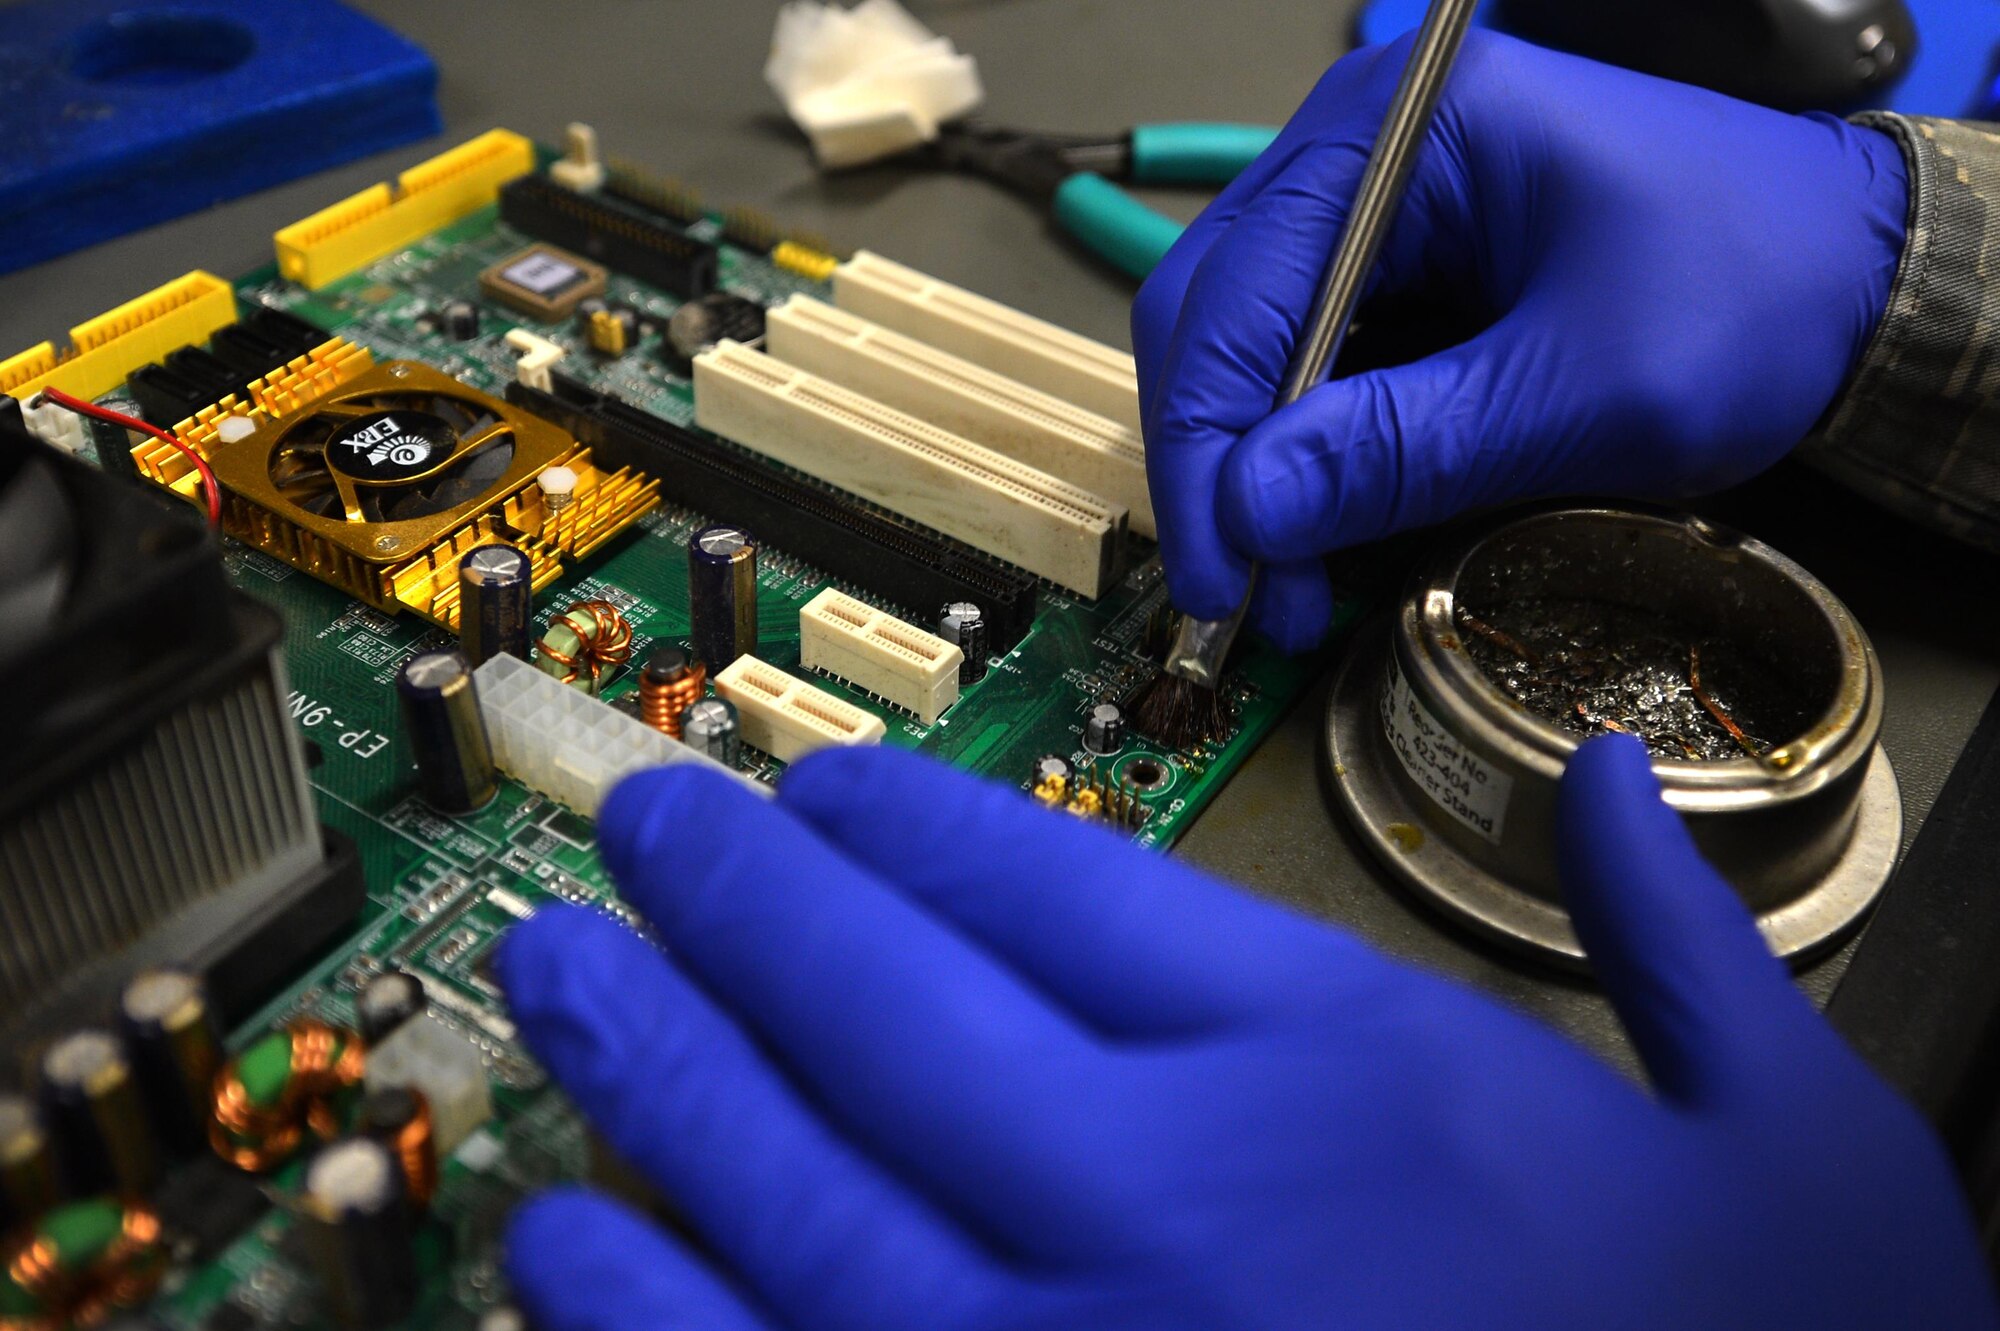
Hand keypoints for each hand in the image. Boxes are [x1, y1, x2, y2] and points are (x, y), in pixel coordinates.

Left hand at [496, 737, 1993, 1328]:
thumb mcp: (1793, 1145)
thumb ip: (1677, 940)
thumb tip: (1621, 782)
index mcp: (1341, 1075)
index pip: (1058, 887)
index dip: (910, 818)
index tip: (821, 782)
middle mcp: (1174, 1205)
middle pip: (874, 1005)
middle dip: (726, 898)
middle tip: (632, 827)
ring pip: (781, 1194)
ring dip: (640, 1074)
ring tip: (551, 982)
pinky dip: (642, 1321)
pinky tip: (558, 1247)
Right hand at [1132, 30, 1909, 649]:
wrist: (1856, 276)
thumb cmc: (1757, 289)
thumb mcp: (1585, 390)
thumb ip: (1408, 449)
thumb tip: (1254, 511)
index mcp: (1402, 134)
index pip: (1234, 298)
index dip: (1205, 453)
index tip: (1218, 576)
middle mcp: (1365, 152)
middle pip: (1213, 315)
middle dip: (1217, 467)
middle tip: (1243, 592)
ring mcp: (1376, 205)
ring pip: (1245, 345)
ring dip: (1252, 471)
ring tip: (1287, 579)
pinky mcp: (1401, 264)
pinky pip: (1307, 360)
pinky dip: (1301, 453)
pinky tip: (1325, 528)